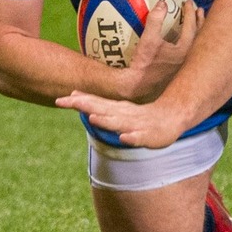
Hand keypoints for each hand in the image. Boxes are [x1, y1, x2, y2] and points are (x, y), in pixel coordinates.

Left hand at [56, 90, 192, 148]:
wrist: (172, 117)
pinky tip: (123, 137)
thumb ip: (97, 103)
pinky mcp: (148, 136)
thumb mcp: (116, 109)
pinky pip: (139, 137)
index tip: (59, 100)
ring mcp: (136, 124)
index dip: (78, 101)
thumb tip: (74, 94)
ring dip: (106, 120)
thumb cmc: (140, 115)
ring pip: (119, 122)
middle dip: (87, 106)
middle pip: (102, 109)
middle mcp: (123, 114)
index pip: (94, 103)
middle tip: (70, 101)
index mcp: (115, 108)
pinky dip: (131, 137)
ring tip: (93, 118)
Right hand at [119, 0, 199, 101]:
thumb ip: (155, 20)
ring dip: (198, 32)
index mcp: (185, 51)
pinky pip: (191, 53)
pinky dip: (191, 43)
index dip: (189, 13)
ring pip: (197, 45)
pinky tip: (184, 43)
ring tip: (197, 23)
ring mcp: (186, 67)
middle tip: (199, 10)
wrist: (138, 87)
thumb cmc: (143, 65)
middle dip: (200, 21)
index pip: (191, 27)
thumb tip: (162, 3)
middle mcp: (190, 60)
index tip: (188, 2)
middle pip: (200, 36)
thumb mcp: (148, 40)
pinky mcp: (181, 73)